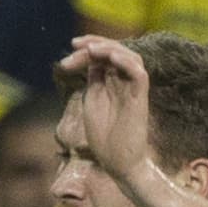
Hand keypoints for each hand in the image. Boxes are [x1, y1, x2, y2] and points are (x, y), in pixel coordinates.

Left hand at [57, 35, 151, 181]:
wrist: (117, 163)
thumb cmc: (105, 138)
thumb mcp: (92, 103)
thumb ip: (93, 82)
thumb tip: (89, 61)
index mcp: (111, 84)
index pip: (102, 57)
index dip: (87, 50)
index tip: (68, 53)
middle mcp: (124, 83)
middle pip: (115, 52)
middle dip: (95, 43)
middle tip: (75, 43)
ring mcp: (133, 89)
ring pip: (130, 57)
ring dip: (110, 49)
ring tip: (91, 49)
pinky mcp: (140, 99)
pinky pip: (139, 74)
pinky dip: (126, 63)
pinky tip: (110, 58)